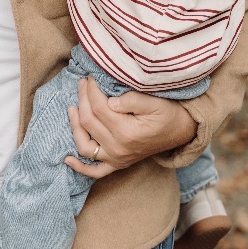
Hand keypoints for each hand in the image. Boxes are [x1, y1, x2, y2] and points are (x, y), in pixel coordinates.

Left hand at [64, 76, 196, 179]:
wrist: (180, 131)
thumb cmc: (168, 113)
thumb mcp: (154, 101)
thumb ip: (131, 100)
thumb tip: (110, 101)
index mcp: (127, 132)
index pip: (99, 107)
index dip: (92, 89)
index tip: (91, 76)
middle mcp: (119, 149)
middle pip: (89, 121)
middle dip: (82, 99)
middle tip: (83, 83)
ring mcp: (116, 159)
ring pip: (85, 146)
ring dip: (74, 126)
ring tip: (72, 107)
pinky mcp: (117, 164)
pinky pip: (94, 172)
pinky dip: (79, 167)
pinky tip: (66, 158)